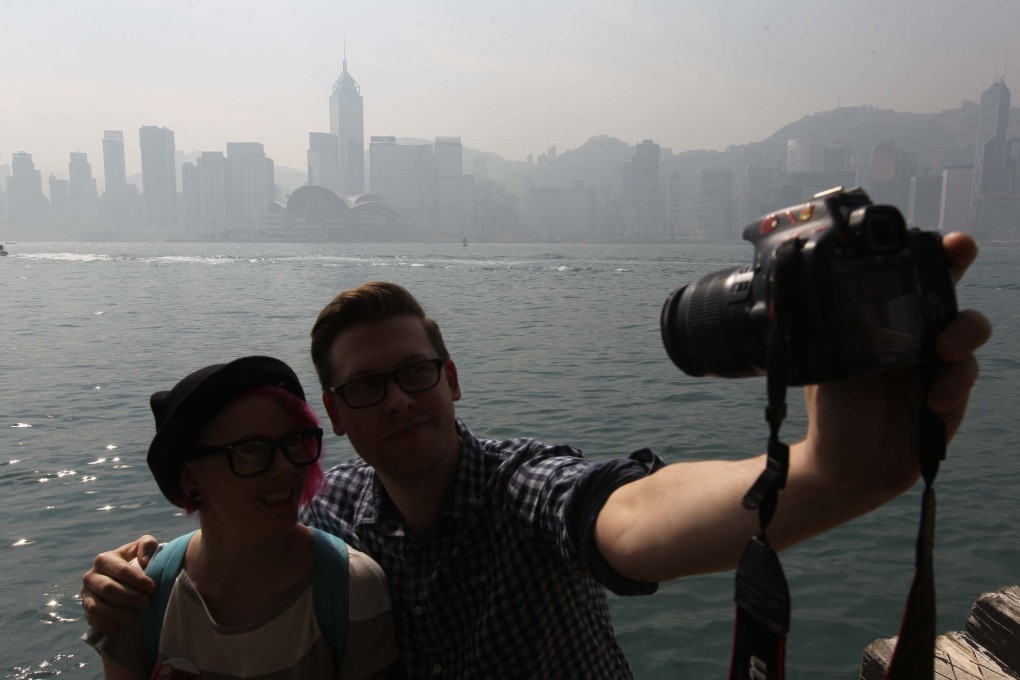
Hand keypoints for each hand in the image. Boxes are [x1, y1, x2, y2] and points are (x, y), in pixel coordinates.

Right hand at [80, 535, 158, 630]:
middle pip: (107, 588)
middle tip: (147, 602)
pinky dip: (102, 624)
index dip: (137, 580)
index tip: (152, 588)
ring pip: (95, 606)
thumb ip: (147, 544)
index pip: (120, 570)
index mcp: (104, 559)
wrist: (126, 576)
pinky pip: (90, 619)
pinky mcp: (86, 608)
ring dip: (114, 613)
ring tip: (132, 617)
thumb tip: (144, 561)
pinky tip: (116, 627)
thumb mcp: (144, 546)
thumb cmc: (137, 559)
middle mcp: (91, 576)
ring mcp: (86, 593)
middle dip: (129, 596)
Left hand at [803, 232, 991, 496]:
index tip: (938, 237)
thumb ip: (834, 333)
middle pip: (946, 288)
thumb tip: (820, 294)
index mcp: (882, 320)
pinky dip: (952, 385)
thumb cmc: (833, 408)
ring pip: (967, 329)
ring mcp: (936, 362)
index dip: (928, 252)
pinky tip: (932, 401)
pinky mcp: (951, 394)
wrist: (845, 463)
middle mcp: (914, 333)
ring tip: (942, 351)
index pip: (906, 277)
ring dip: (961, 332)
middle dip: (958, 262)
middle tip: (958, 249)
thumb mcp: (826, 365)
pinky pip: (962, 377)